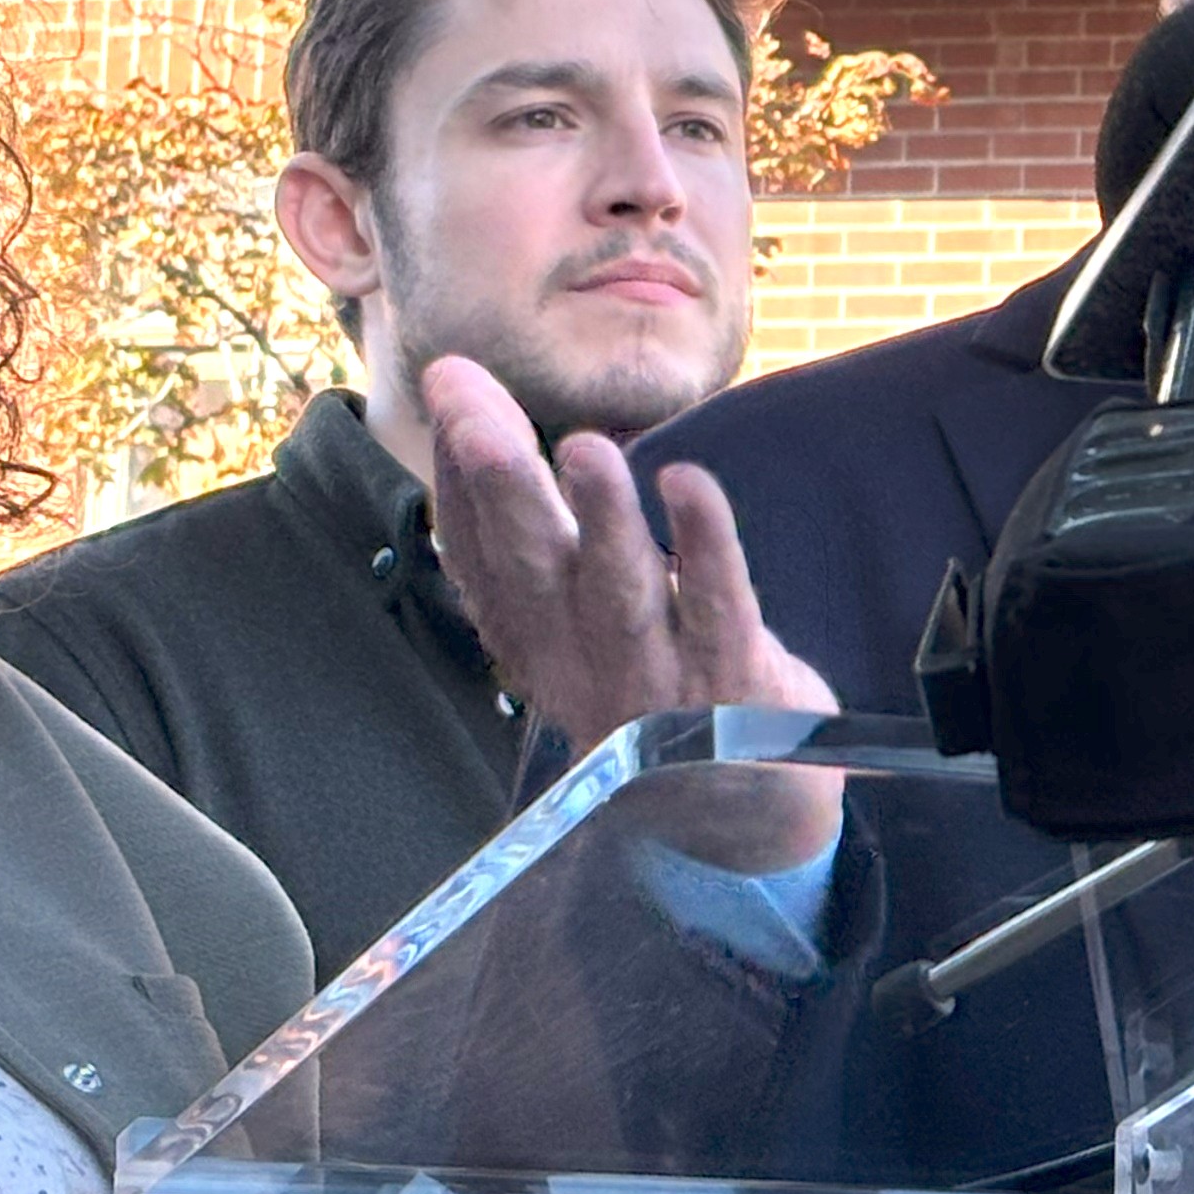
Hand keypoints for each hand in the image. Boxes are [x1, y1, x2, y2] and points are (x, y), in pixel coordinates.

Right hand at [419, 356, 837, 751]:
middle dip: (503, 485)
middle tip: (469, 405)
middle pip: (535, 570)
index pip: (482, 560)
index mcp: (535, 645)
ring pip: (622, 593)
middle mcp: (584, 664)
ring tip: (584, 447)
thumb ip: (532, 528)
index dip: (461, 479)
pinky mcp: (735, 683)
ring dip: (602, 519)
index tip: (452, 390)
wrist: (741, 803)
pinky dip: (704, 543)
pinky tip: (688, 484)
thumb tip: (473, 416)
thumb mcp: (575, 620)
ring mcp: (659, 680)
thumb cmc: (652, 687)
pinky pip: (719, 605)